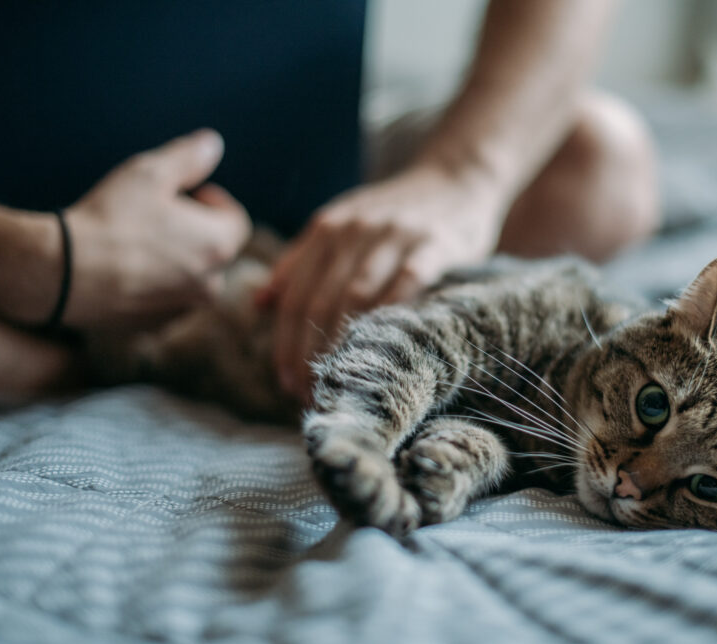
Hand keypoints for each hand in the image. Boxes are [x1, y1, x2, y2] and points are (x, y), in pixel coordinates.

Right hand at [63, 129, 250, 328]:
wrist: (62, 275)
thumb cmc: (109, 220)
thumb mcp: (149, 172)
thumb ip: (189, 157)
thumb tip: (214, 144)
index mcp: (219, 246)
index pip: (236, 220)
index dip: (213, 201)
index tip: (186, 192)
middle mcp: (210, 285)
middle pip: (214, 250)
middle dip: (193, 230)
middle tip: (155, 214)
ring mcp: (183, 310)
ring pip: (190, 278)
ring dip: (174, 259)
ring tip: (136, 241)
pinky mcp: (155, 327)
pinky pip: (165, 300)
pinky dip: (153, 285)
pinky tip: (122, 269)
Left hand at [261, 163, 507, 398]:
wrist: (456, 176)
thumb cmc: (395, 211)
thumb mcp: (341, 223)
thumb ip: (302, 260)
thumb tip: (260, 303)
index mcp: (327, 229)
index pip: (294, 294)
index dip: (284, 342)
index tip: (284, 381)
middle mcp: (354, 230)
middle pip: (319, 301)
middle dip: (308, 354)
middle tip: (308, 395)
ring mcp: (394, 236)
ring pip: (355, 297)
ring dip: (341, 346)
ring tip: (337, 385)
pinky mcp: (433, 244)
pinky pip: (406, 285)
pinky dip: (388, 319)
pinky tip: (381, 352)